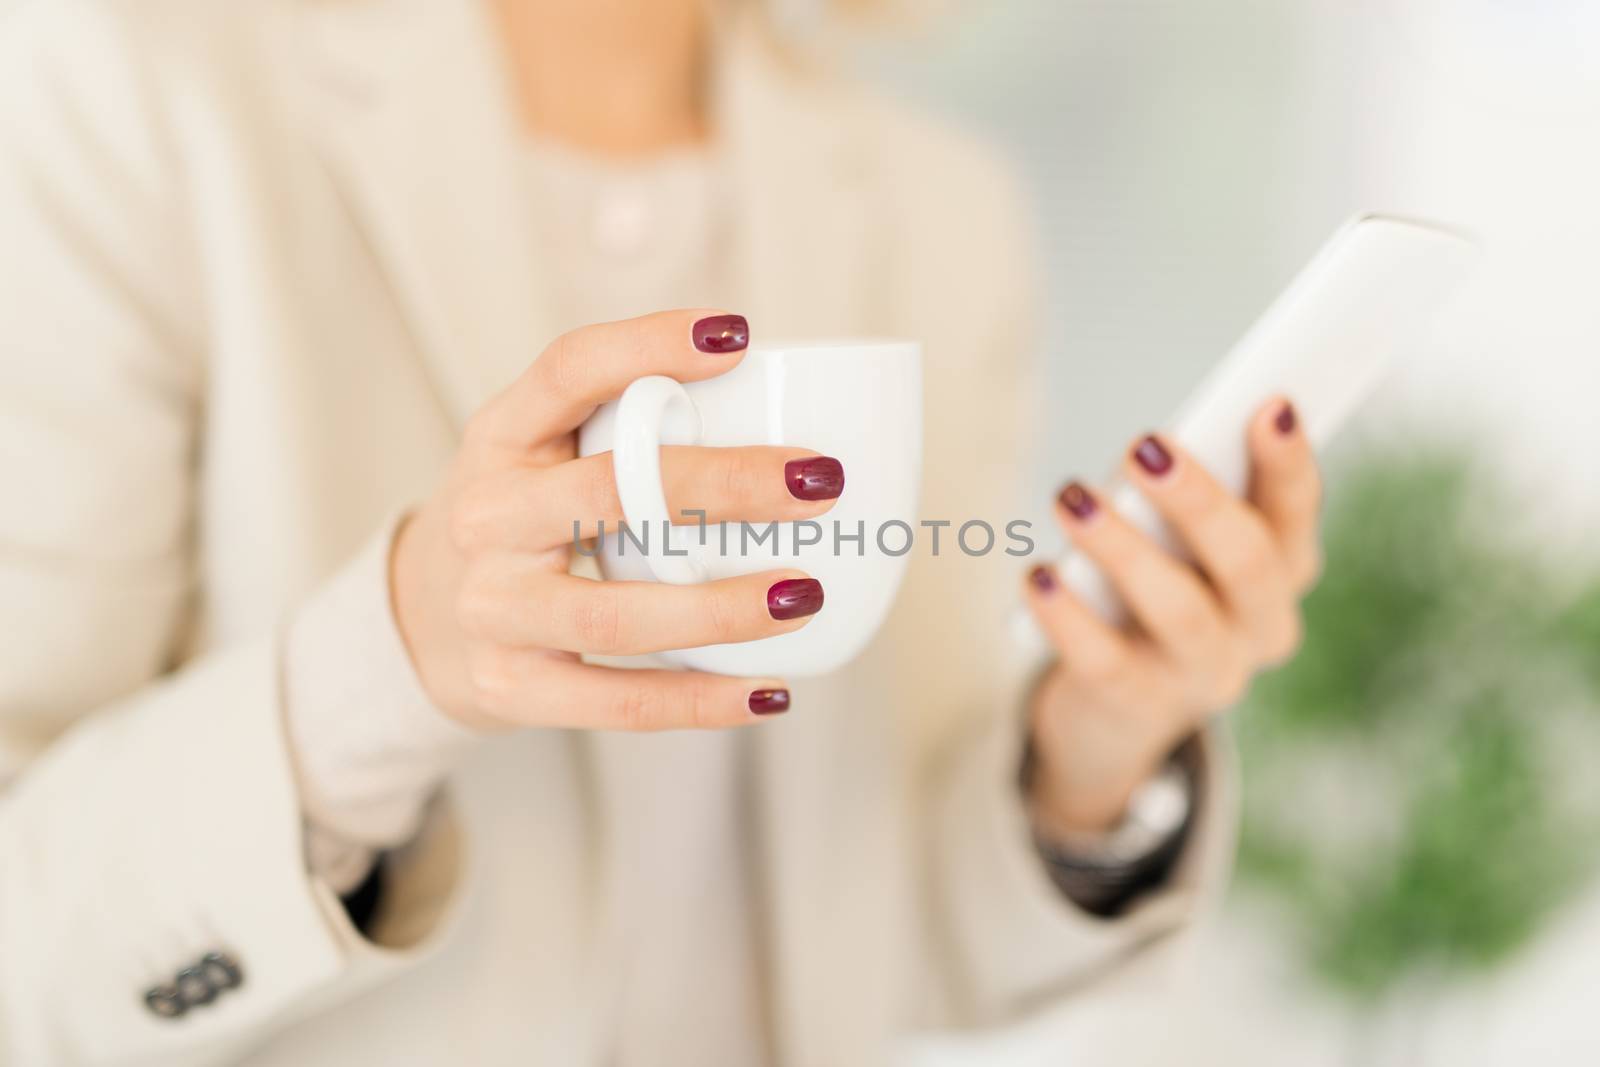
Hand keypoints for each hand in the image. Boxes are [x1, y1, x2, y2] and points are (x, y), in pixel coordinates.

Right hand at [391, 309, 843, 731]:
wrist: (423, 621)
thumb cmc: (523, 522)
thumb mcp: (543, 455)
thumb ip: (627, 429)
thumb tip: (783, 414)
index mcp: (501, 437)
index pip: (567, 371)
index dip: (648, 345)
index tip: (739, 336)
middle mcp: (486, 517)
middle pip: (607, 492)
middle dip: (723, 484)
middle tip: (820, 482)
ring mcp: (493, 607)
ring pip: (616, 616)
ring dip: (722, 610)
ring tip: (806, 594)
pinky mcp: (509, 688)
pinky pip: (618, 703)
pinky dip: (701, 701)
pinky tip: (770, 694)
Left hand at [1023, 398, 1321, 834]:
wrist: (1114, 714)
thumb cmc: (1151, 596)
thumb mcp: (1180, 548)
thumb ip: (1185, 502)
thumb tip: (1156, 448)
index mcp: (1282, 574)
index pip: (1297, 514)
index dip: (1289, 462)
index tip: (1270, 403)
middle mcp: (1259, 630)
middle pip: (1246, 561)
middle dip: (1197, 499)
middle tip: (1143, 444)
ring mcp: (1205, 677)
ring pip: (1178, 611)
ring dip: (1122, 547)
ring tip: (1071, 498)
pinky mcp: (1140, 706)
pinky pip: (1105, 661)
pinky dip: (1068, 616)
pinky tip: (1036, 576)